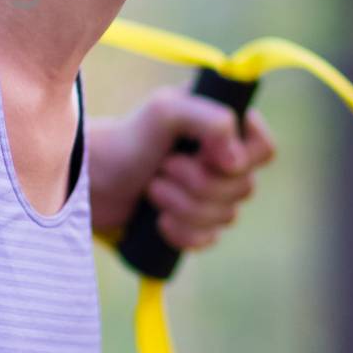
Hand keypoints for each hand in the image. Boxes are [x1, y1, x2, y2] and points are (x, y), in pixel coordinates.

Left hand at [89, 83, 277, 252]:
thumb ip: (208, 119)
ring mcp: (207, 193)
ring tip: (152, 190)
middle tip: (162, 168)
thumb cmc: (124, 140)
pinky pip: (209, 240)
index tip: (209, 156)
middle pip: (245, 187)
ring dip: (185, 206)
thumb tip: (237, 160)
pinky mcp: (191, 223)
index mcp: (220, 126)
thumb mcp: (163, 112)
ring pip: (228, 217)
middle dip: (199, 184)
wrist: (88, 181)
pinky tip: (159, 220)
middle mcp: (219, 159)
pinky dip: (183, 233)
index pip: (264, 148)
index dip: (242, 159)